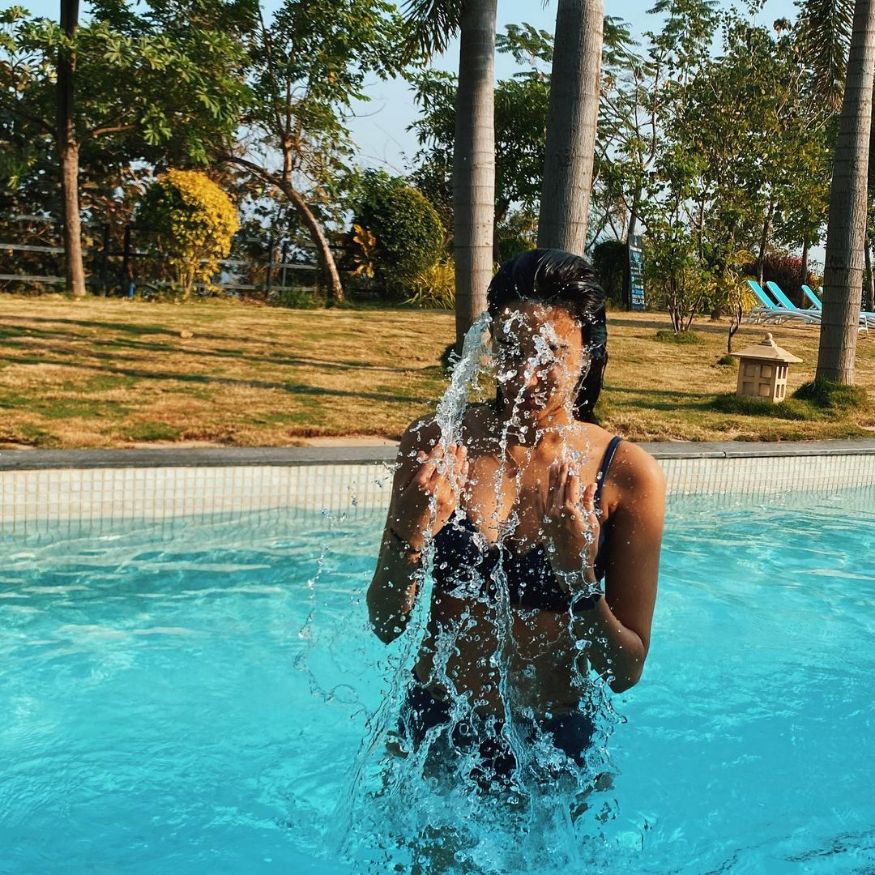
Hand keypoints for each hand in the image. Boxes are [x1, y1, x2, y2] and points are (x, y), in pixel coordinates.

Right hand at [392, 442, 468, 550]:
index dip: (438, 450)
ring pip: (455, 474)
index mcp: (419, 484)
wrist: (410, 536)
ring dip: (459, 460)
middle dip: (451, 453)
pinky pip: (460, 486)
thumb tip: (422, 454)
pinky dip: (463, 474)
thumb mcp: (402, 489)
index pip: (432, 462)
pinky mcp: (452, 505)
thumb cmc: (402, 511)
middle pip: (446, 466)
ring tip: (462, 448)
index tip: (442, 442)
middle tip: (454, 442)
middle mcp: (434, 489)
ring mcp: (445, 497)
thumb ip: (413, 470)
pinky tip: (465, 464)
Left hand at [536, 458, 599, 582]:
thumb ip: (589, 503)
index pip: (571, 486)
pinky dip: (537, 494)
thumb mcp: (593, 524)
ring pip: (548, 493)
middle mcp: (558, 512)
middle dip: (561, 471)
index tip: (572, 462)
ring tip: (553, 464)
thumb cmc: (587, 548)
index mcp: (572, 510)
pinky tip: (537, 483)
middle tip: (562, 458)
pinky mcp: (543, 526)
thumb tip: (590, 485)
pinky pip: (538, 506)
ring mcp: (549, 518)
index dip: (572, 473)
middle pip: (559, 486)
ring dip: (551, 478)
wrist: (572, 569)